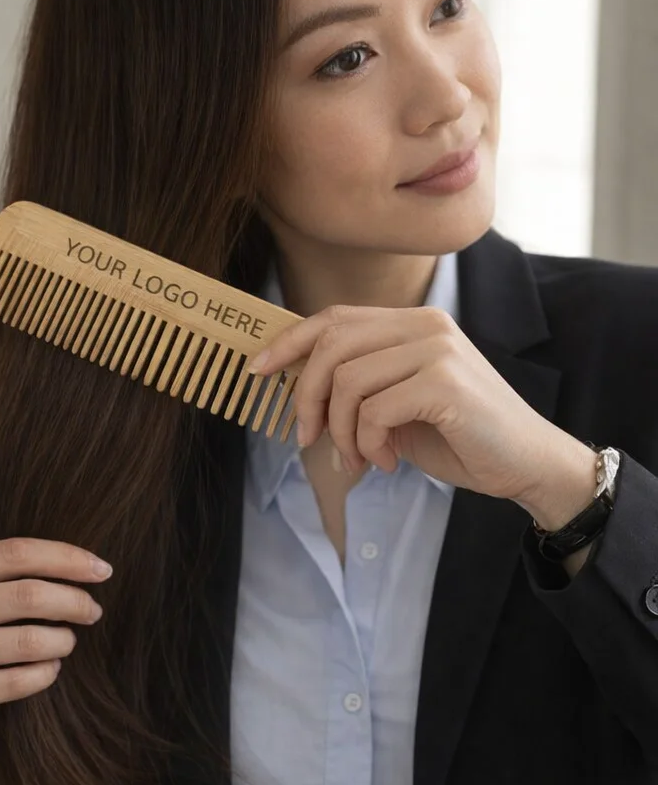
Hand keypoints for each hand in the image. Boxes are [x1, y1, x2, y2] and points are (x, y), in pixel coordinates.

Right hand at [0, 538, 111, 768]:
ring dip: (63, 641)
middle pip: (27, 595)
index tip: (102, 570)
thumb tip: (85, 563)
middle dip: (74, 601)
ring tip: (68, 640)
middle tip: (93, 611)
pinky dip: (46, 674)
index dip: (67, 558)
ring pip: (28, 641)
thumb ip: (6, 570)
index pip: (17, 552)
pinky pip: (17, 683)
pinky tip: (51, 668)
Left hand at [249, 304, 594, 514]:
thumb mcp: (394, 403)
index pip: (333, 319)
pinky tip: (386, 461)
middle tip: (305, 437)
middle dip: (305, 397)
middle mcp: (424, 324)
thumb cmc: (456, 435)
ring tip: (358, 458)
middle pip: (330, 346)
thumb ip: (354, 386)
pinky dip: (368, 443)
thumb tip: (291, 384)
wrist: (527, 465)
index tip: (257, 370)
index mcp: (410, 322)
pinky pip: (374, 409)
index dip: (288, 342)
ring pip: (347, 380)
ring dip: (340, 431)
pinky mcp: (445, 381)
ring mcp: (437, 348)